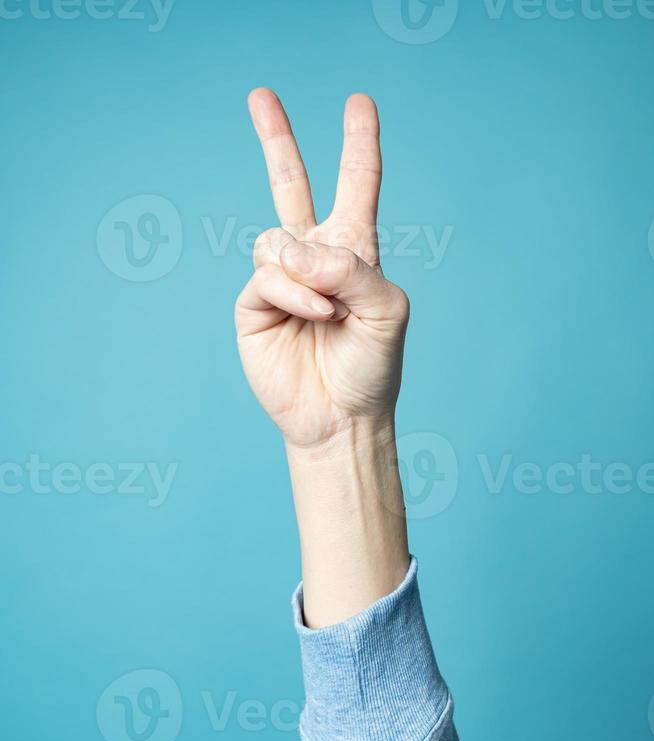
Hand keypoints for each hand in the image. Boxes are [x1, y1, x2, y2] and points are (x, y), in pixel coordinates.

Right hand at [235, 88, 408, 450]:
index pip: (356, 186)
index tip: (359, 103)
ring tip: (327, 310)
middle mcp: (313, 258)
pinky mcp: (254, 304)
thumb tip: (298, 250)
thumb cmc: (372, 366)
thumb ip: (352, 268)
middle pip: (290, 185)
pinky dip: (294, 292)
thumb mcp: (387, 310)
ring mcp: (281, 280)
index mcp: (353, 252)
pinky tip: (314, 315)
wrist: (340, 418)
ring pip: (277, 239)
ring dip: (305, 269)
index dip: (358, 144)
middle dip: (277, 140)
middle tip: (260, 95)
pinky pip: (267, 274)